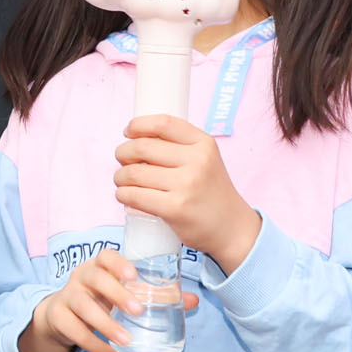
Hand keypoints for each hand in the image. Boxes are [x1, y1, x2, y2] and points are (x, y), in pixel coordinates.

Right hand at [20, 249, 200, 351]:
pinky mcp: (58, 317)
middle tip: (138, 311)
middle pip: (95, 279)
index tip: (133, 275)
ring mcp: (67, 296)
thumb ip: (156, 295)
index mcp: (99, 266)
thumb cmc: (101, 298)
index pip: (105, 256)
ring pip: (83, 307)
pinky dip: (96, 346)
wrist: (61, 314)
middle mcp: (81, 277)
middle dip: (116, 294)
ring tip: (127, 341)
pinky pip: (75, 332)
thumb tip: (192, 300)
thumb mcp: (123, 293)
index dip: (118, 263)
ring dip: (106, 325)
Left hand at [114, 115, 260, 272]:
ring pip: (132, 173)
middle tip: (123, 162)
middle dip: (122, 153)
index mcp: (204, 144)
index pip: (163, 123)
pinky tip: (126, 197)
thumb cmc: (210, 192)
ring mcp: (186, 185)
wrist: (232, 228)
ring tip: (123, 182)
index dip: (138, 125)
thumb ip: (179, 147)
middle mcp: (197, 161)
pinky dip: (122, 195)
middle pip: (141, 147)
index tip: (128, 132)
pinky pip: (133, 196)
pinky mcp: (174, 208)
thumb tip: (135, 139)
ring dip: (119, 178)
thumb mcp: (206, 160)